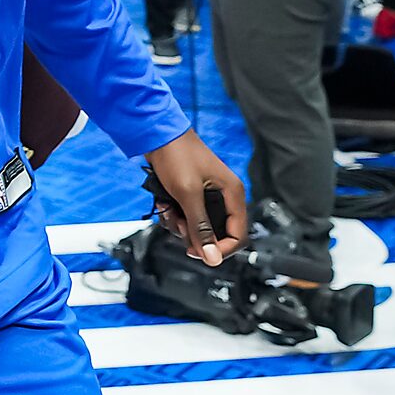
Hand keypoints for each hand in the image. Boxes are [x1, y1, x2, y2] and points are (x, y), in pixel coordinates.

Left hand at [145, 131, 247, 264]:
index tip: (200, 252)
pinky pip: (186, 218)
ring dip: (180, 225)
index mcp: (233, 195)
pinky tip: (164, 204)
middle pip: (216, 234)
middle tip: (179, 224)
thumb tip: (212, 258)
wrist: (156, 136)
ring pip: (198, 228)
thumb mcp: (188, 194)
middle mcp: (224, 197)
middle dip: (195, 235)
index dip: (221, 249)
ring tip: (169, 210)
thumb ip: (201, 227)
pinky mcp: (191, 196)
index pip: (238, 236)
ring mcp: (207, 197)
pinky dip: (173, 216)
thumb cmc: (177, 156)